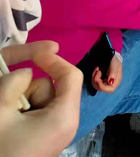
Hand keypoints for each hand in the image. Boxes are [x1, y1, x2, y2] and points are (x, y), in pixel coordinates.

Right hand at [0, 41, 82, 156]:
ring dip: (16, 101)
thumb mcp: (0, 111)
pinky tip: (6, 124)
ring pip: (36, 99)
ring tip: (5, 119)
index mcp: (65, 115)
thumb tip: (24, 73)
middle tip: (6, 107)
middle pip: (49, 87)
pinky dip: (17, 111)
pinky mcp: (42, 137)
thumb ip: (13, 82)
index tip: (35, 53)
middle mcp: (66, 121)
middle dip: (24, 89)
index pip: (70, 76)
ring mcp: (54, 131)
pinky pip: (32, 112)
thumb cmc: (2, 149)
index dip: (52, 60)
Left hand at [92, 54, 122, 93]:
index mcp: (116, 81)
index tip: (98, 80)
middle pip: (101, 88)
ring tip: (97, 69)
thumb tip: (110, 82)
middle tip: (97, 71)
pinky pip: (95, 82)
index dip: (102, 87)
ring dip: (94, 78)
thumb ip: (113, 73)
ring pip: (96, 86)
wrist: (112, 57)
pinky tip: (96, 70)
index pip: (110, 90)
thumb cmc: (115, 61)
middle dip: (96, 81)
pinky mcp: (101, 80)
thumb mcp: (115, 65)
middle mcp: (111, 84)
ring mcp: (105, 82)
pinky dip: (94, 76)